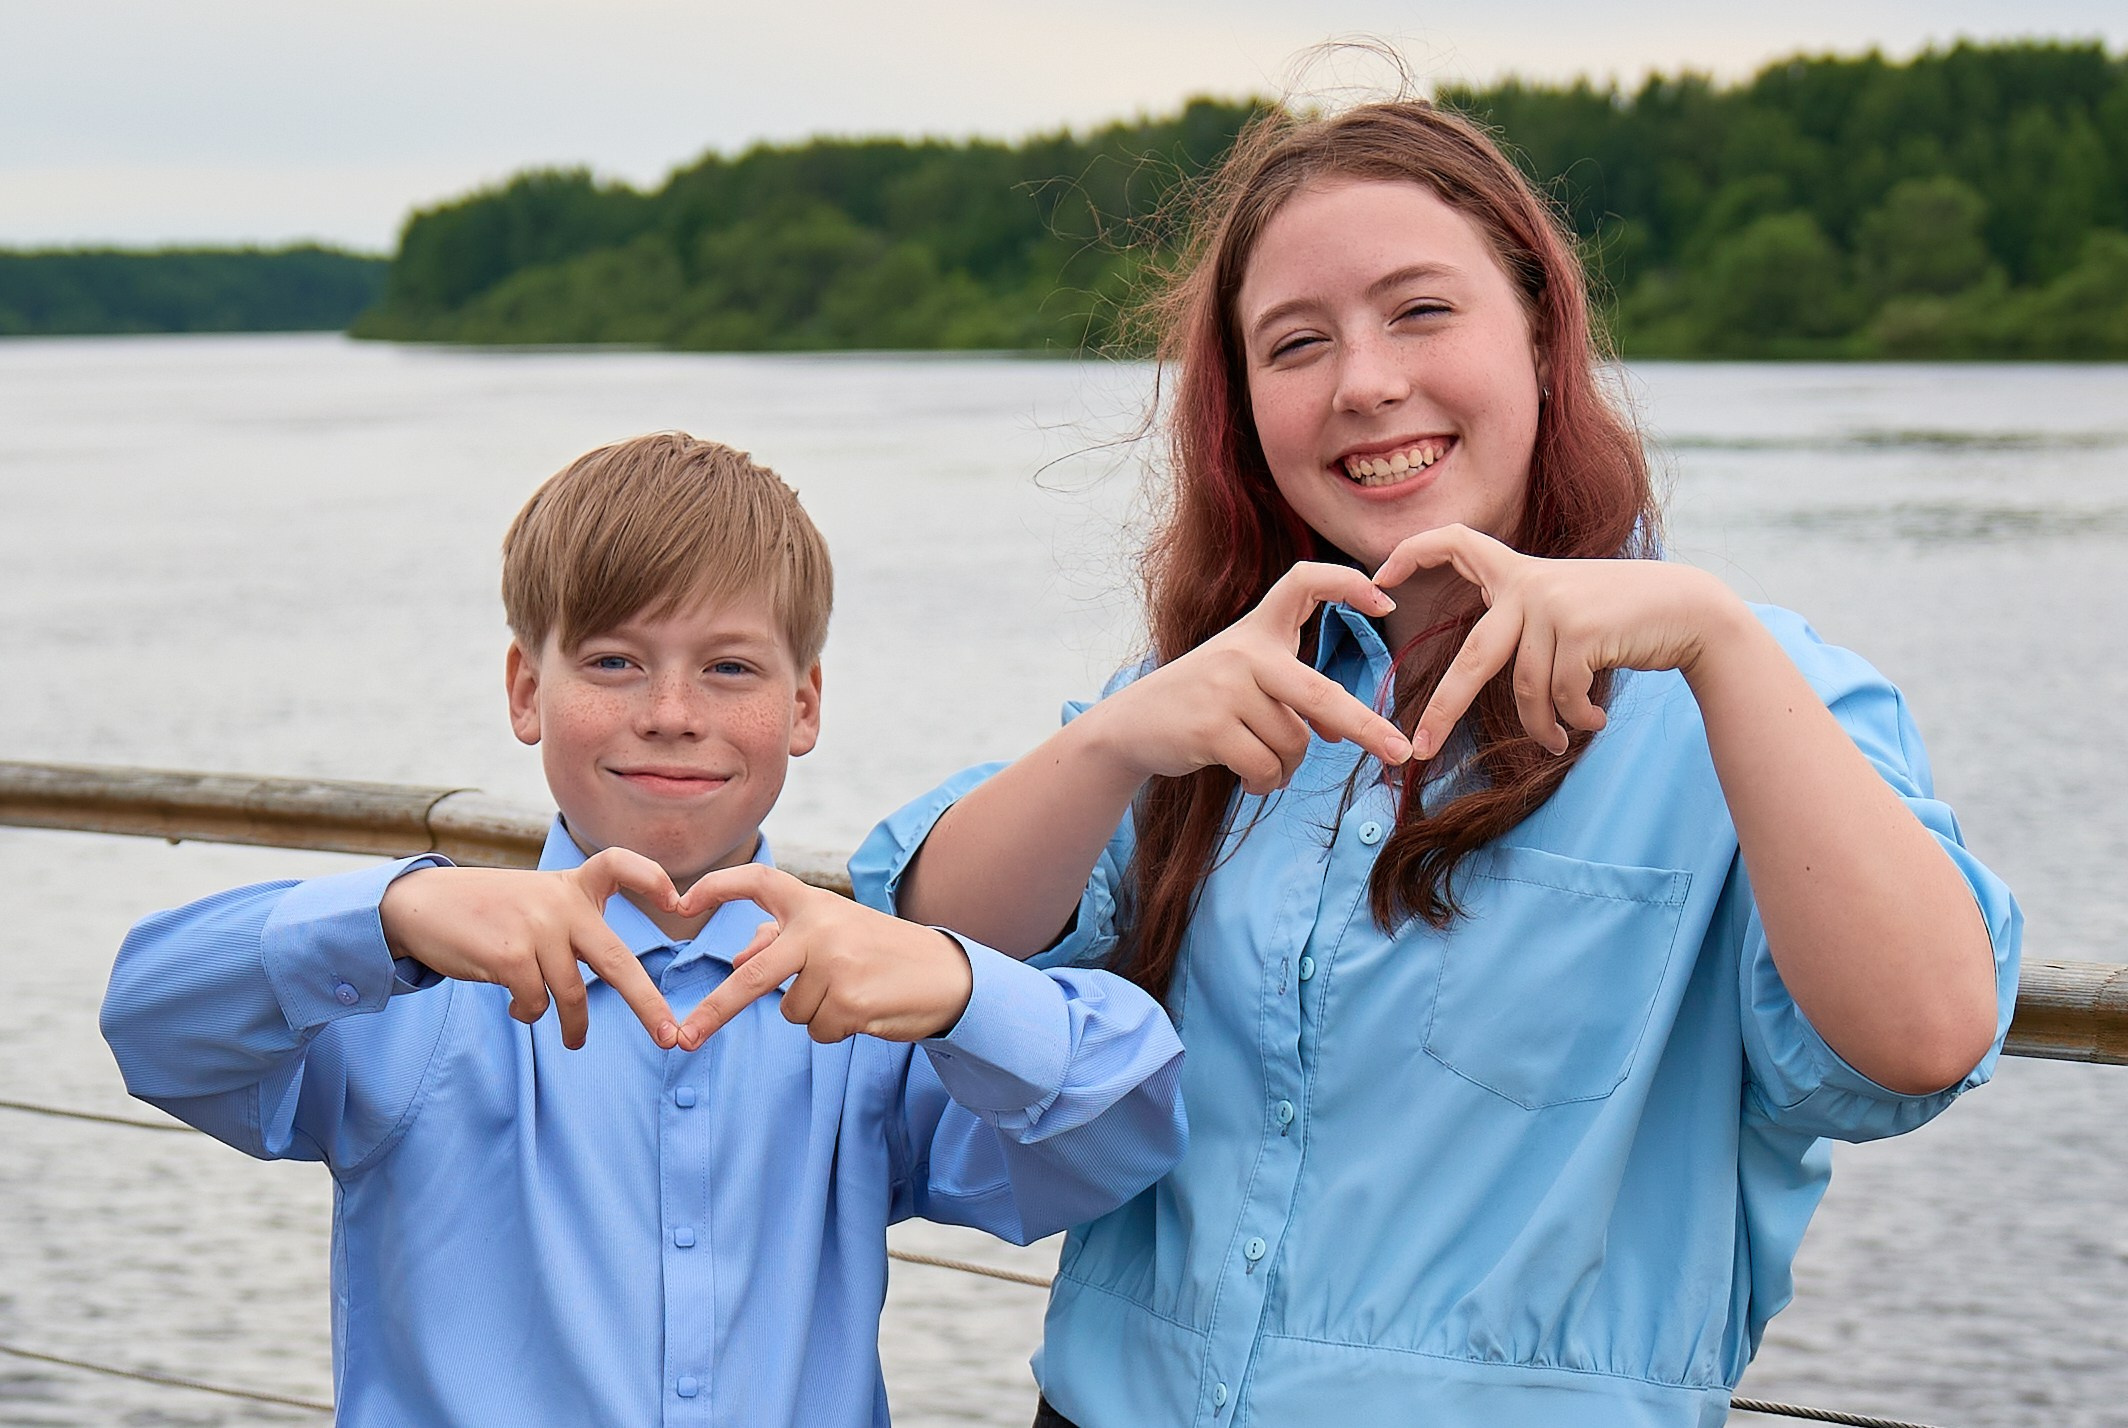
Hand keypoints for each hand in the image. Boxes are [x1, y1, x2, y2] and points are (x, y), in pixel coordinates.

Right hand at [379, 848, 681, 1049]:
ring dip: (574, 1024)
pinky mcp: (509, 955)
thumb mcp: (538, 900)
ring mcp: (536, 928)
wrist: (422, 905)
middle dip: (647, 1004)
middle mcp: (560, 903)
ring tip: (574, 1039)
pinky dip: (530, 1013)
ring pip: (571, 994)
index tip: (678, 901)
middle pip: (617, 960)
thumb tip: (614, 978)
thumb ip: (574, 925)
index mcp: (572, 885)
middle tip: (668, 1036)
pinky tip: (518, 1007)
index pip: (619, 864)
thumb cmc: (489, 910)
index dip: (651, 879)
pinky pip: (535, 1003)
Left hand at [670, 865, 973, 1049]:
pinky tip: (862, 1008)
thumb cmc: (880, 950)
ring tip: (850, 991)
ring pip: (789, 1010)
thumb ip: (781, 938)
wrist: (944, 972)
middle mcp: (820, 929)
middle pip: (751, 975)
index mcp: (813, 903)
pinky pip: (817, 1030)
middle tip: (683, 1038)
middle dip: (713, 1011)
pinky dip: (834, 1028)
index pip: (757, 880)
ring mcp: (836, 965)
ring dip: (812, 1011)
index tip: (680, 903)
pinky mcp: (851, 1001)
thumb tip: (736, 955)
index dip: (716, 887)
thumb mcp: (833, 931)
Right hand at [1082, 561, 1414, 796]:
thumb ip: (1290, 696)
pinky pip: (1266, 767)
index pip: (1302, 583)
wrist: (1130, 726)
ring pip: (1294, 743)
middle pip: (1320, 694)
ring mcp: (1225, 689)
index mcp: (1256, 631)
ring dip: (1286, 768)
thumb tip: (1335, 734)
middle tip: (1400, 753)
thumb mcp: (1243, 682)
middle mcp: (1243, 652)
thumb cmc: (1200, 702)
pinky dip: (1265, 783)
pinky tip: (1248, 780)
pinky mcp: (1210, 728)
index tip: (1385, 601)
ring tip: (1261, 766)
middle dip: (1366, 728)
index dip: (1346, 583)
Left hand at [1371, 524, 1739, 757]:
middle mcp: (1528, 584)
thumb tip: (1481, 675)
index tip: (1379, 579)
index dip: (1414, 552)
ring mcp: (1552, 605)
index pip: (1455, 541)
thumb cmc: (1624, 618)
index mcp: (1519, 573)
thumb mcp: (1566, 608)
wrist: (1690, 612)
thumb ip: (1525, 624)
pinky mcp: (1577, 630)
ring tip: (1557, 742)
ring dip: (1542, 727)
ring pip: (1524, 690)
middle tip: (1418, 749)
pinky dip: (1572, 721)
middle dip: (1443, 712)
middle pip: (1472, 660)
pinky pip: (1559, 696)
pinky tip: (1592, 722)